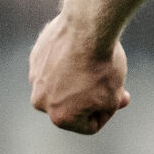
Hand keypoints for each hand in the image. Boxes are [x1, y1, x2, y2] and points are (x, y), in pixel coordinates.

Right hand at [29, 14, 129, 134]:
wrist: (87, 27)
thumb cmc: (102, 66)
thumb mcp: (113, 96)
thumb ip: (106, 108)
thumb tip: (103, 105)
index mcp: (59, 117)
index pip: (90, 125)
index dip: (108, 111)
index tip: (118, 95)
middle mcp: (40, 101)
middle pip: (73, 105)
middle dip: (92, 96)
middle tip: (111, 80)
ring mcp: (35, 77)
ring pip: (63, 84)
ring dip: (78, 79)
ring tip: (95, 63)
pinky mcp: (35, 57)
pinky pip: (56, 65)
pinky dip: (69, 61)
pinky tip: (83, 50)